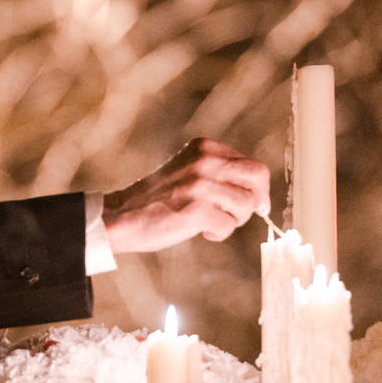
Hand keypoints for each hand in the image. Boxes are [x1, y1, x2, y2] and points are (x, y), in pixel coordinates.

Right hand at [102, 138, 270, 254]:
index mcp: (204, 148)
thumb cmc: (158, 199)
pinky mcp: (195, 209)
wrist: (123, 215)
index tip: (254, 203)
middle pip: (257, 177)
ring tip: (212, 223)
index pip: (251, 164)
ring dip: (234, 220)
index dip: (256, 188)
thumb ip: (218, 173)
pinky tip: (201, 231)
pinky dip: (218, 234)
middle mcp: (204, 161)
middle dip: (257, 200)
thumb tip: (258, 194)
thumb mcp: (189, 171)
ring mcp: (200, 184)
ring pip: (246, 205)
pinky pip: (228, 226)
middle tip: (247, 214)